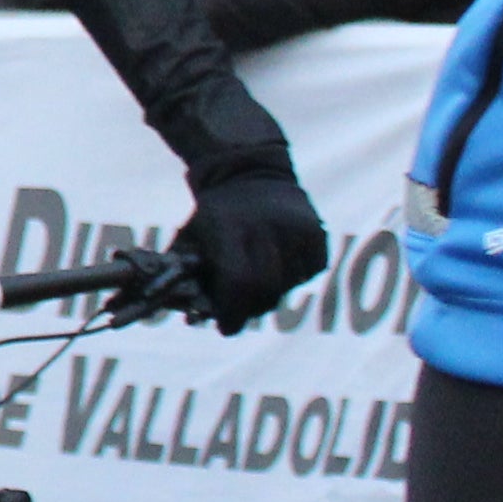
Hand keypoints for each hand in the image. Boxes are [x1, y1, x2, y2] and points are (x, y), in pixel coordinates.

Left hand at [173, 162, 329, 333]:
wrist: (251, 174)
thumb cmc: (213, 214)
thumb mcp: (191, 235)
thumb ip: (186, 274)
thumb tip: (185, 317)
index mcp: (232, 226)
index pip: (241, 281)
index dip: (234, 311)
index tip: (225, 327)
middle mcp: (269, 226)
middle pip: (267, 288)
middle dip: (249, 309)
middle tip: (238, 314)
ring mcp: (297, 229)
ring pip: (288, 285)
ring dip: (270, 294)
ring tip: (254, 276)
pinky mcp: (317, 234)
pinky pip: (307, 275)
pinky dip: (290, 279)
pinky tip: (275, 262)